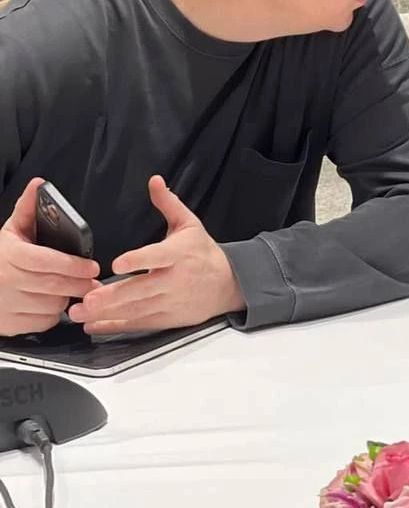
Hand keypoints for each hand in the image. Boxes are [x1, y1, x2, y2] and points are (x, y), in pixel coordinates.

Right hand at [0, 178, 100, 336]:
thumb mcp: (11, 231)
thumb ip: (27, 209)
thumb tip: (39, 184)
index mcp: (8, 254)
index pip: (45, 261)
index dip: (72, 265)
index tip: (92, 267)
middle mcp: (4, 281)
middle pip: (53, 286)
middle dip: (79, 284)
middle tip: (94, 282)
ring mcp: (5, 305)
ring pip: (51, 305)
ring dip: (66, 299)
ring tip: (73, 290)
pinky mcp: (8, 325)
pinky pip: (43, 322)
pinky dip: (52, 315)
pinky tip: (52, 303)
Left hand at [68, 176, 244, 334]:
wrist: (229, 284)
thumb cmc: (203, 253)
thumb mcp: (190, 225)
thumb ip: (168, 204)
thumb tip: (154, 181)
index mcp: (180, 253)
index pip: (157, 256)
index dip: (138, 260)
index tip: (117, 263)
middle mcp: (175, 279)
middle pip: (142, 289)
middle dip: (113, 295)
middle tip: (87, 298)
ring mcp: (171, 301)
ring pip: (136, 309)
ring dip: (107, 313)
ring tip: (81, 313)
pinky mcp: (167, 318)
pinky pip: (139, 324)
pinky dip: (115, 326)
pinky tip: (94, 325)